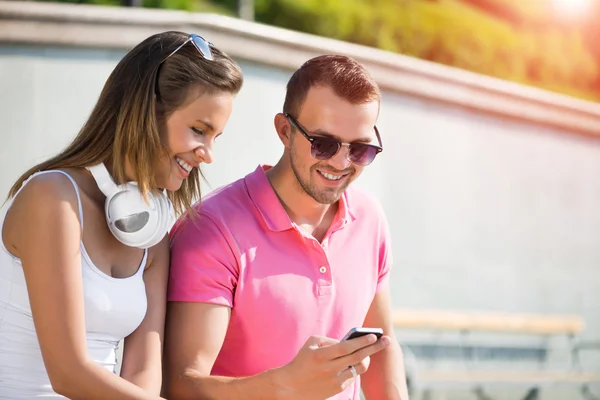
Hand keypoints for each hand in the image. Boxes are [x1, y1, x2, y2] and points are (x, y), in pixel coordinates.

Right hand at [272, 334, 390, 399]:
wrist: (291, 386)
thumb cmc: (302, 360)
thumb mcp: (311, 343)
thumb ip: (329, 340)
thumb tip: (348, 341)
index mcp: (321, 356)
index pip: (346, 348)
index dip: (361, 341)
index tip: (373, 335)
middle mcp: (329, 369)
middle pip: (358, 358)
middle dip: (374, 348)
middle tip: (386, 340)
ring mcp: (335, 381)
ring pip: (359, 368)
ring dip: (367, 358)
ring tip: (370, 350)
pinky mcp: (338, 389)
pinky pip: (352, 376)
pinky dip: (355, 367)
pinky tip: (354, 361)